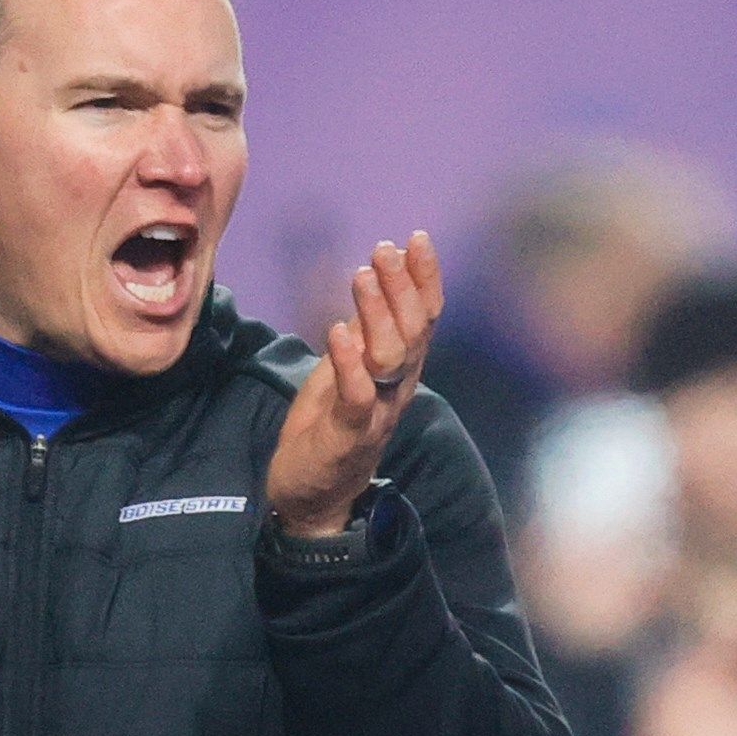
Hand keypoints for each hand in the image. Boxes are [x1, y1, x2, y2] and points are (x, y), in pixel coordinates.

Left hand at [265, 233, 443, 537]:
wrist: (312, 497)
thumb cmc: (330, 427)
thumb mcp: (349, 369)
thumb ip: (366, 333)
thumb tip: (377, 283)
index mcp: (400, 371)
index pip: (424, 319)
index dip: (424, 279)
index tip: (415, 238)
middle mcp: (397, 389)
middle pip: (413, 331)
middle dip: (402, 286)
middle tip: (384, 249)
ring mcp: (375, 413)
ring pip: (389, 358)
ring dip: (376, 313)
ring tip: (360, 275)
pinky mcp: (347, 435)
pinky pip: (356, 397)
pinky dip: (348, 363)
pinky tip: (337, 331)